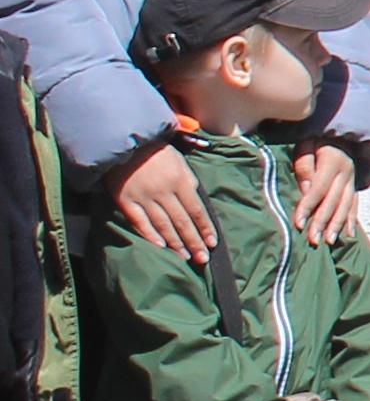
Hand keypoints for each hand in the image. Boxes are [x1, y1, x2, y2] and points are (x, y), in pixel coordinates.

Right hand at [112, 140, 215, 259]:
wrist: (125, 141)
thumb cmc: (157, 152)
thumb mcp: (180, 162)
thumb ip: (188, 182)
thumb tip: (197, 202)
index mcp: (181, 180)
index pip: (197, 210)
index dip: (205, 228)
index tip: (213, 243)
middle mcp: (164, 191)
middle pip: (182, 221)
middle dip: (194, 241)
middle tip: (203, 259)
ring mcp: (144, 197)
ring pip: (163, 224)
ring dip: (176, 243)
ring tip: (185, 257)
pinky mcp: (125, 200)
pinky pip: (139, 221)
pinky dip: (150, 234)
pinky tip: (160, 246)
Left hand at [290, 139, 362, 243]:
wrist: (339, 131)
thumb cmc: (315, 139)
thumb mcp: (305, 144)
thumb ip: (304, 165)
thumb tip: (306, 190)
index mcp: (333, 161)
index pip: (319, 188)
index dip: (308, 206)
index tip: (298, 224)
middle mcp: (347, 172)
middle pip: (333, 201)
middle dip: (322, 222)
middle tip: (313, 240)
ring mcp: (353, 180)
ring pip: (346, 205)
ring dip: (337, 225)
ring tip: (328, 241)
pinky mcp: (354, 185)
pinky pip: (355, 204)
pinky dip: (351, 220)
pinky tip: (348, 235)